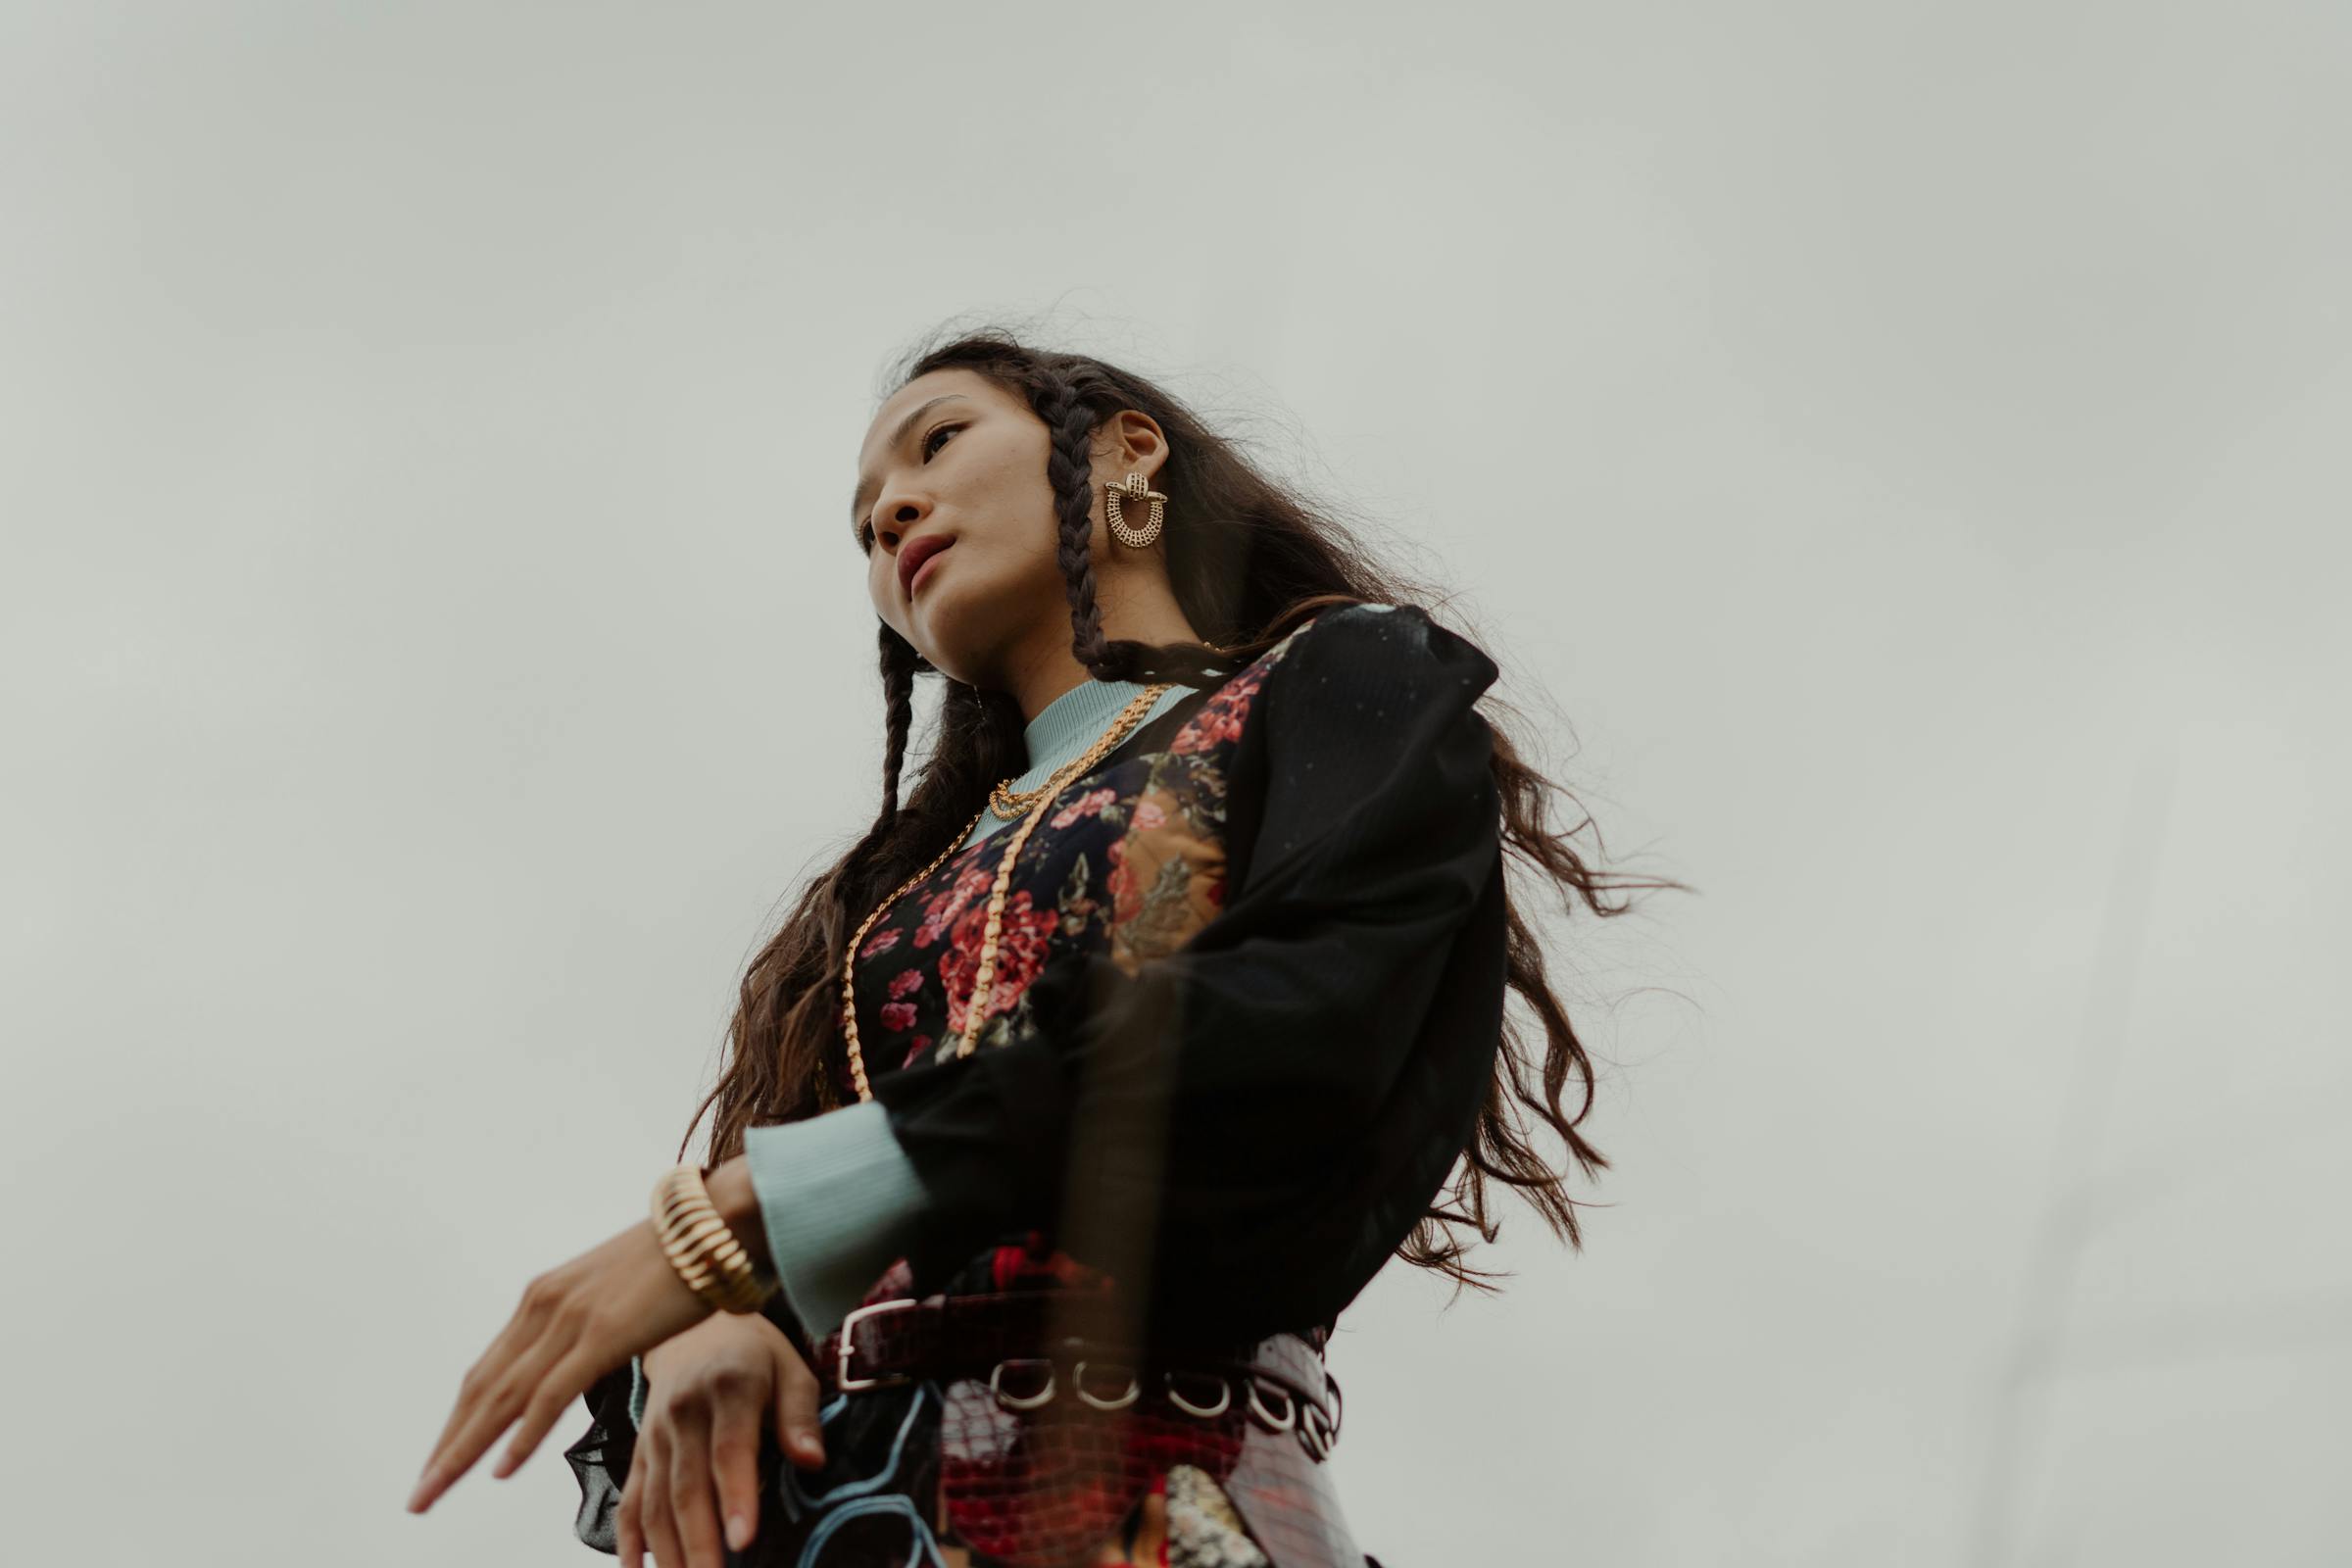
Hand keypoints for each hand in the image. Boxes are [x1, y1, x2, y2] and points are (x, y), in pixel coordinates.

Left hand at [407, 1215, 715, 1514]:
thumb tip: (581, 1353)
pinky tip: (501, 1470)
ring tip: (433, 1493)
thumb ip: (586, 1323)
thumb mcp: (612, 1292)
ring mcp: (570, 1320)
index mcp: (542, 1297)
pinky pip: (550, 1396)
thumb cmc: (676, 1260)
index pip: (486, 1373)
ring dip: (464, 1452)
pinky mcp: (602, 1334)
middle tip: (418, 1497)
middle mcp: (542, 1306)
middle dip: (446, 1448)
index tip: (438, 1462)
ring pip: (502, 1399)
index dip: (457, 1422)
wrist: (713, 1223)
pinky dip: (521, 1436)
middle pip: (481, 1391)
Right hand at [621, 1311, 826, 1567]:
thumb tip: (812, 1461)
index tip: (743, 1540)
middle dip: (699, 1544)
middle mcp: (683, 1413)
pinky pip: (630, 1501)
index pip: (730, 1449)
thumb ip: (799, 1416)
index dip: (735, 1497)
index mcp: (729, 1388)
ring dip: (667, 1553)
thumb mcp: (790, 1369)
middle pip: (688, 1487)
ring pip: (656, 1502)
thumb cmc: (754, 1355)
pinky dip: (628, 1540)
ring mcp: (655, 1435)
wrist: (693, 1328)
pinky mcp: (639, 1452)